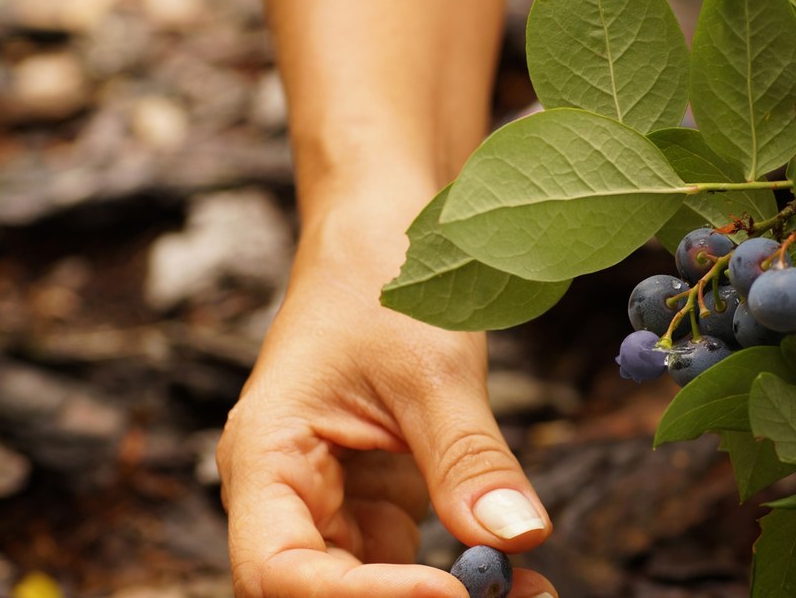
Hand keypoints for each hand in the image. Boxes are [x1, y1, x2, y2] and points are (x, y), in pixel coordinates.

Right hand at [217, 195, 556, 597]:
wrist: (389, 235)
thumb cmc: (385, 279)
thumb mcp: (431, 367)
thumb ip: (468, 457)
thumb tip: (517, 539)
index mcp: (265, 457)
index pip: (280, 569)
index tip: (447, 593)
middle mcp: (289, 496)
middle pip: (320, 593)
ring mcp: (336, 505)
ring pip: (372, 589)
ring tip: (530, 595)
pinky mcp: (381, 503)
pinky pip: (412, 566)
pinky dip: (465, 579)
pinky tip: (523, 580)